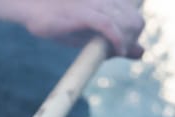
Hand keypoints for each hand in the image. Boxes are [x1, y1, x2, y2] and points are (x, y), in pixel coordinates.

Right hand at [18, 0, 144, 57]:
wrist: (32, 7)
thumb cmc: (59, 21)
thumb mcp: (90, 35)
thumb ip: (116, 41)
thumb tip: (142, 53)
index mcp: (109, 1)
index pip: (136, 18)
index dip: (133, 37)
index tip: (121, 50)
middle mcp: (106, 0)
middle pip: (136, 22)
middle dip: (131, 41)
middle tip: (115, 53)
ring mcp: (96, 4)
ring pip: (126, 23)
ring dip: (124, 43)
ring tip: (112, 53)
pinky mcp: (84, 12)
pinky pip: (108, 25)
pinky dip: (116, 40)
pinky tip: (117, 51)